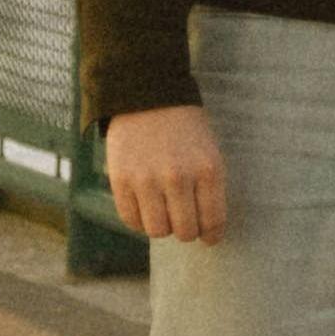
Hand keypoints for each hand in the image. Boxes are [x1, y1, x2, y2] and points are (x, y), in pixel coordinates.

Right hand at [102, 102, 227, 244]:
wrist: (148, 97)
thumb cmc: (185, 127)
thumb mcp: (209, 151)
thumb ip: (208, 187)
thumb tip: (207, 228)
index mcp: (208, 169)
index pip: (213, 220)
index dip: (212, 235)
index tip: (209, 238)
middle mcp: (178, 178)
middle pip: (185, 231)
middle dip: (187, 231)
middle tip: (184, 222)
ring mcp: (148, 181)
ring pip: (157, 231)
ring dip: (162, 227)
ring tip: (163, 212)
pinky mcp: (121, 181)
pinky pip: (131, 220)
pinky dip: (139, 220)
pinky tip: (144, 207)